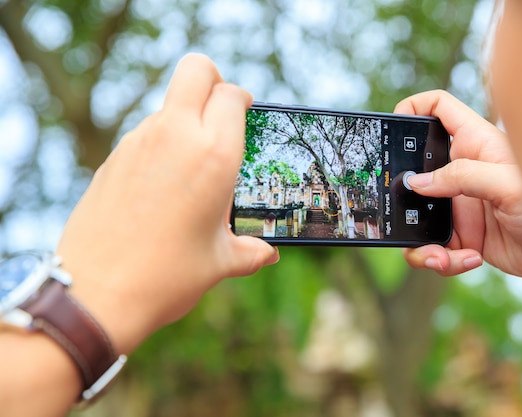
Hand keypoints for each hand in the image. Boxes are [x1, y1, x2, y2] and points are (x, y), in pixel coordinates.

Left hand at [56, 54, 278, 353]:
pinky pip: (145, 132)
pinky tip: (164, 185)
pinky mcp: (114, 157)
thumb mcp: (220, 262)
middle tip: (221, 113)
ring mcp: (139, 142)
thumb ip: (251, 251)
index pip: (232, 94)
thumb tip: (268, 253)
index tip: (246, 118)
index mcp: (214, 156)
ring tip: (193, 164)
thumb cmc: (166, 277)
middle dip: (213, 80)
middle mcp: (176, 137)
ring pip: (169, 103)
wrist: (96, 294)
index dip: (243, 100)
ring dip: (186, 117)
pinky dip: (161, 143)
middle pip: (196, 69)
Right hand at [395, 90, 521, 277]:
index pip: (439, 109)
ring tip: (440, 257)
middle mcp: (462, 174)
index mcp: (475, 145)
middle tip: (400, 211)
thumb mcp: (508, 184)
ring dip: (421, 243)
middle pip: (415, 170)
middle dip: (402, 194)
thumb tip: (417, 183)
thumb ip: (462, 177)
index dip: (413, 109)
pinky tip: (467, 260)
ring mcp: (459, 206)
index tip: (393, 128)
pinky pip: (434, 247)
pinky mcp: (461, 236)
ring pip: (417, 218)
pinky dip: (441, 260)